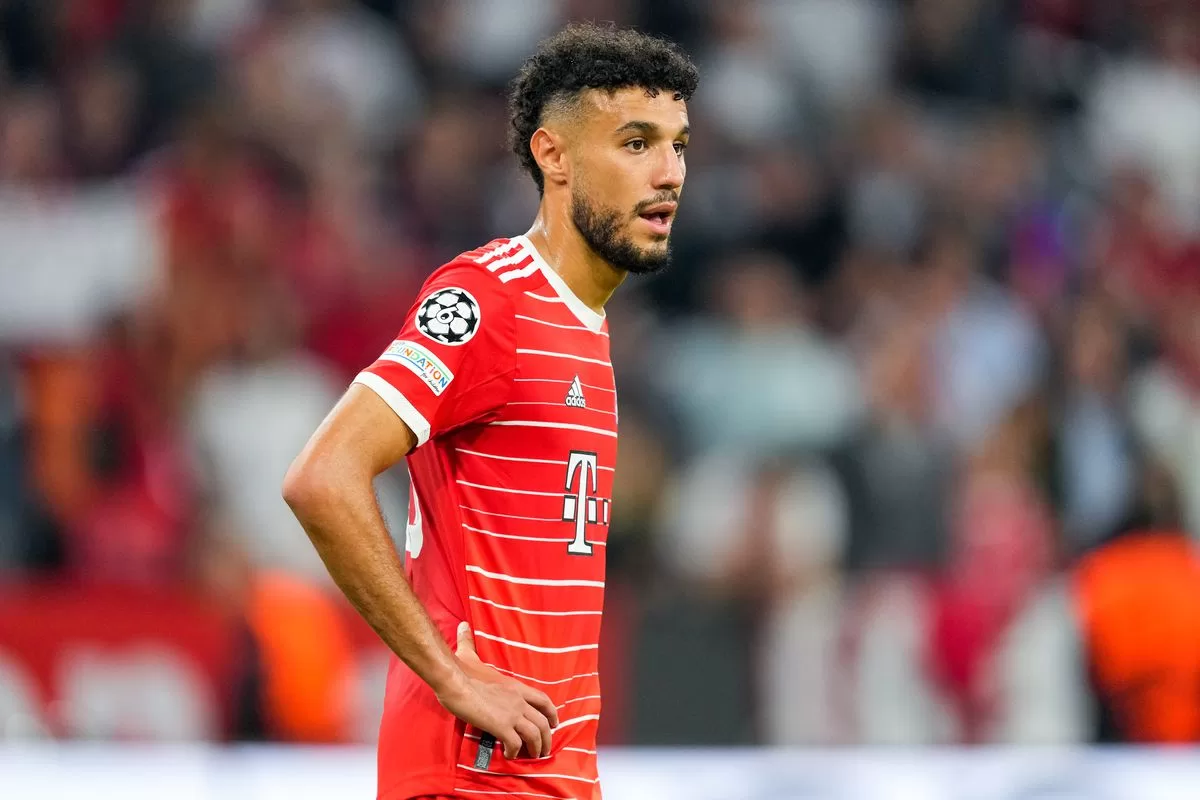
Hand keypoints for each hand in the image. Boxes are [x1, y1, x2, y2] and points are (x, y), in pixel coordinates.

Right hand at [435, 622, 558, 758]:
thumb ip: (469, 643)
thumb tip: (463, 626)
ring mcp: (512, 713)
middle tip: (543, 750)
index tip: (554, 724)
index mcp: (516, 687)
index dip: (552, 713)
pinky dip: (514, 751)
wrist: (455, 681)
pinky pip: (515, 743)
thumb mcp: (470, 655)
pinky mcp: (501, 726)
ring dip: (535, 749)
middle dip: (547, 738)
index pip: (544, 700)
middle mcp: (519, 700)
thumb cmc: (461, 670)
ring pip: (535, 735)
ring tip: (530, 757)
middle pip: (544, 722)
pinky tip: (508, 754)